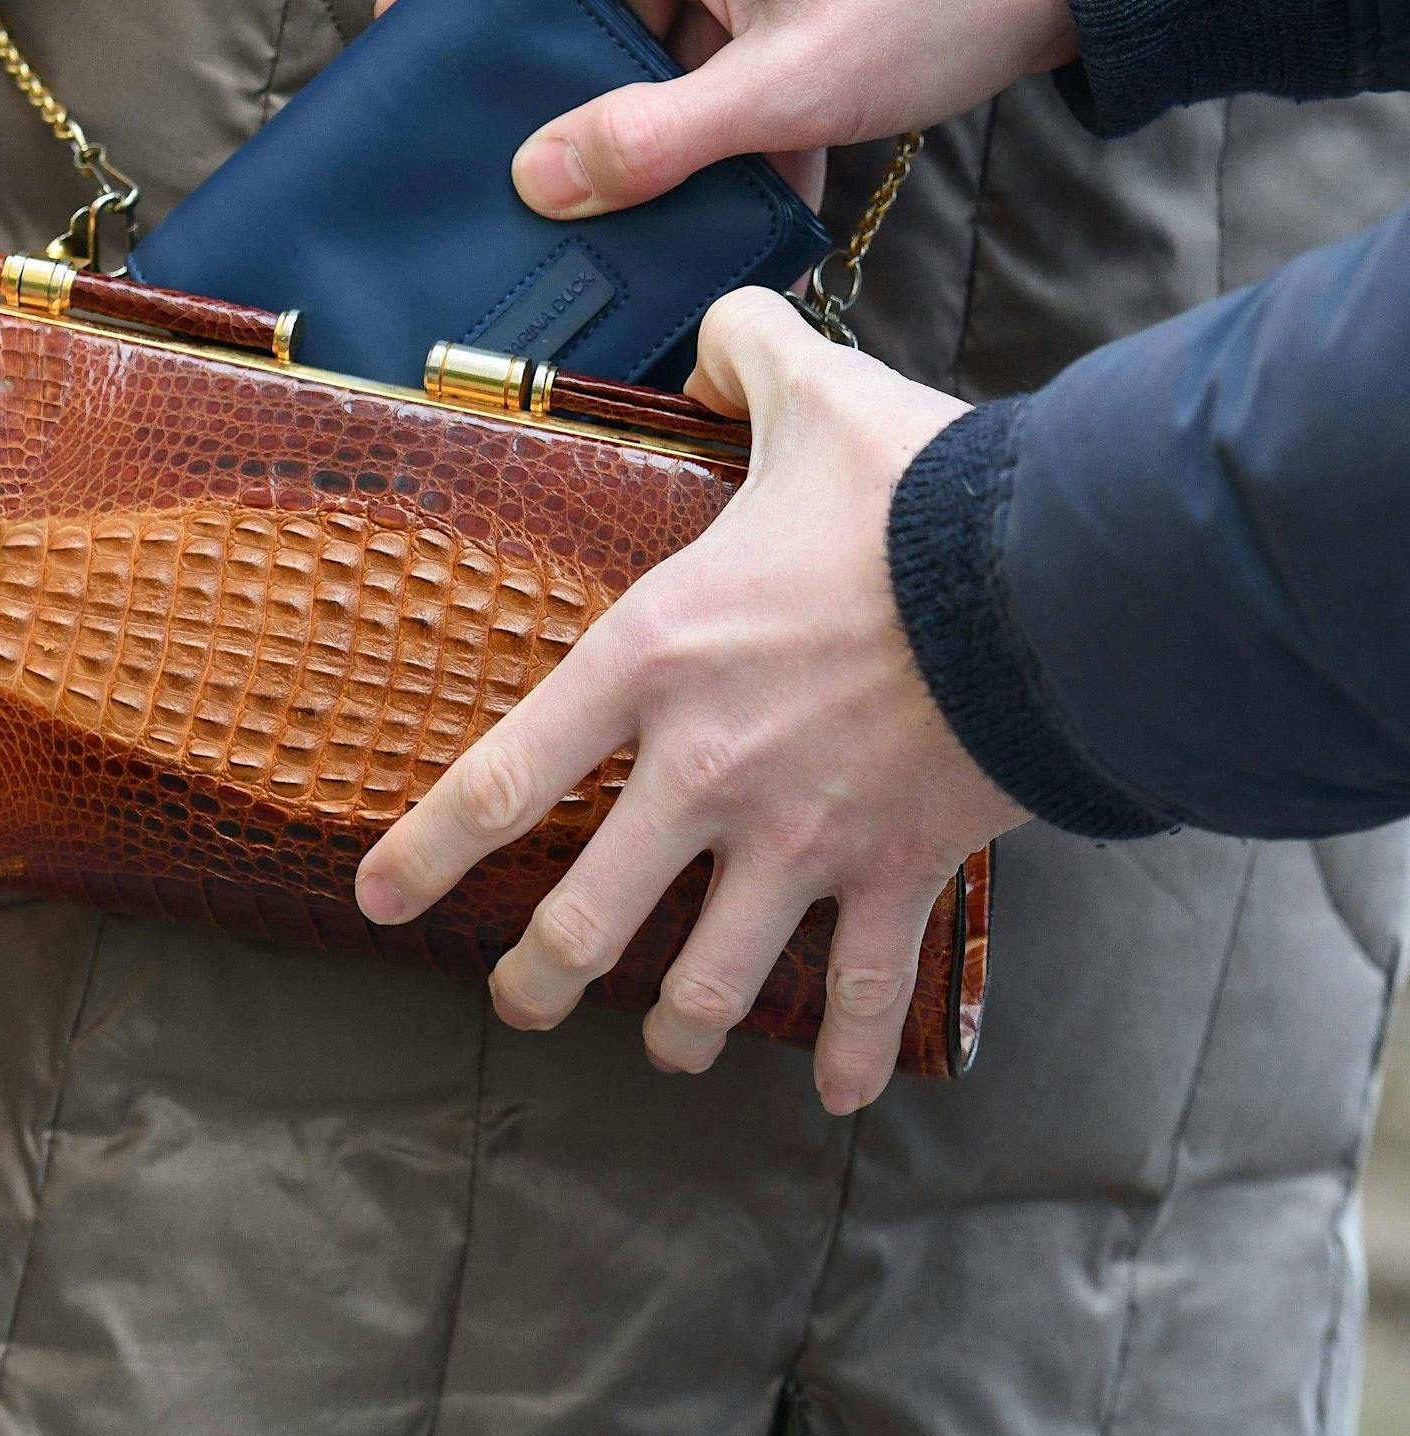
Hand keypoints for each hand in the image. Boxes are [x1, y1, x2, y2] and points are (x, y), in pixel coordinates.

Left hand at [353, 288, 1024, 1110]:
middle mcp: (709, 769)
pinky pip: (858, 989)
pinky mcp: (896, 870)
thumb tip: (712, 339)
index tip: (379, 901)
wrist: (1055, 576)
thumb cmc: (919, 493)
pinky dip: (840, 1054)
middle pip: (591, 917)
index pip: (503, 777)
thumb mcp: (813, 394)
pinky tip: (828, 1096)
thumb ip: (739, 353)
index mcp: (656, 660)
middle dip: (543, 977)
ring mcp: (802, 835)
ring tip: (660, 1043)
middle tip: (520, 1001)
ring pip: (711, 979)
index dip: (426, 853)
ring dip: (677, 1023)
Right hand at [377, 0, 1073, 219]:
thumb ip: (647, 141)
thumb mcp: (776, 90)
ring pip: (651, 0)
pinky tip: (771, 169)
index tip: (432, 23)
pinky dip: (727, 87)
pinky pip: (716, 10)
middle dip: (567, 66)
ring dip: (668, 98)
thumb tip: (538, 179)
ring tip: (702, 187)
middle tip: (561, 156)